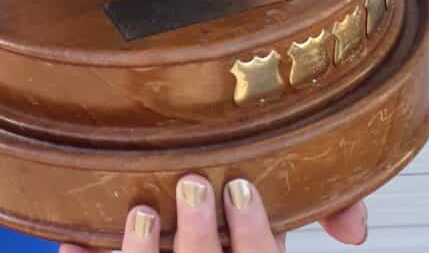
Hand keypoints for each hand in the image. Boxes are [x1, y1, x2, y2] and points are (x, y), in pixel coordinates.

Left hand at [59, 174, 367, 251]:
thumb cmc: (230, 247)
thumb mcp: (273, 240)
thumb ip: (326, 216)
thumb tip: (354, 227)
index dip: (255, 232)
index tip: (244, 188)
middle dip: (199, 233)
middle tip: (194, 184)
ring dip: (146, 251)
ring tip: (142, 211)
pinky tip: (74, 245)